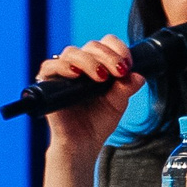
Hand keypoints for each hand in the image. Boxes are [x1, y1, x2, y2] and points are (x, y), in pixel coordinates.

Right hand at [38, 35, 143, 158]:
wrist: (83, 143)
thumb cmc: (99, 121)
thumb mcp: (118, 103)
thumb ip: (127, 88)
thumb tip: (138, 75)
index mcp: (99, 64)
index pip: (107, 44)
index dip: (119, 49)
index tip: (128, 64)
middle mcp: (81, 64)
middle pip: (92, 45)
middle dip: (108, 56)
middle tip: (119, 71)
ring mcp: (64, 72)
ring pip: (72, 52)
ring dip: (89, 61)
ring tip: (101, 77)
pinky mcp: (48, 83)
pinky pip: (50, 66)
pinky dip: (63, 67)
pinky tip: (76, 75)